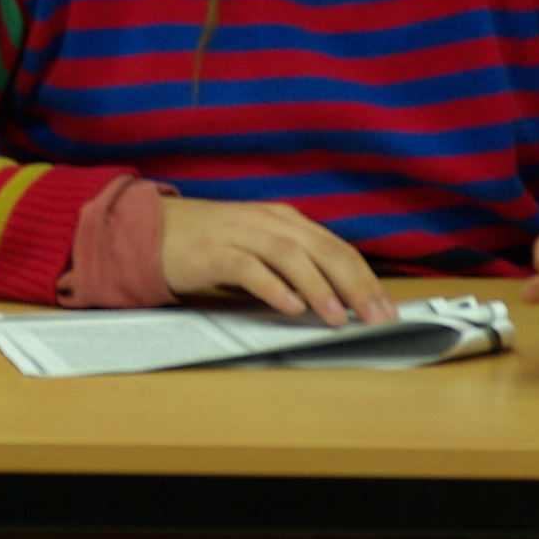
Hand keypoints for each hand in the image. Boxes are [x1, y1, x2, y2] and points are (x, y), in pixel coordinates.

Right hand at [159, 195, 396, 326]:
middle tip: (375, 316)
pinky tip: (291, 307)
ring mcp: (240, 233)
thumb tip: (337, 298)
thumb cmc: (210, 245)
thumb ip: (293, 265)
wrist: (151, 231)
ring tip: (337, 317)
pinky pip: (249, 267)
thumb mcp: (258, 248)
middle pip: (323, 250)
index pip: (336, 247)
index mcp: (284, 220)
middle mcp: (268, 221)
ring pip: (291, 256)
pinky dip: (273, 287)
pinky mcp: (213, 251)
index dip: (366, 278)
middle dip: (355, 284)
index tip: (387, 308)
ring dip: (319, 287)